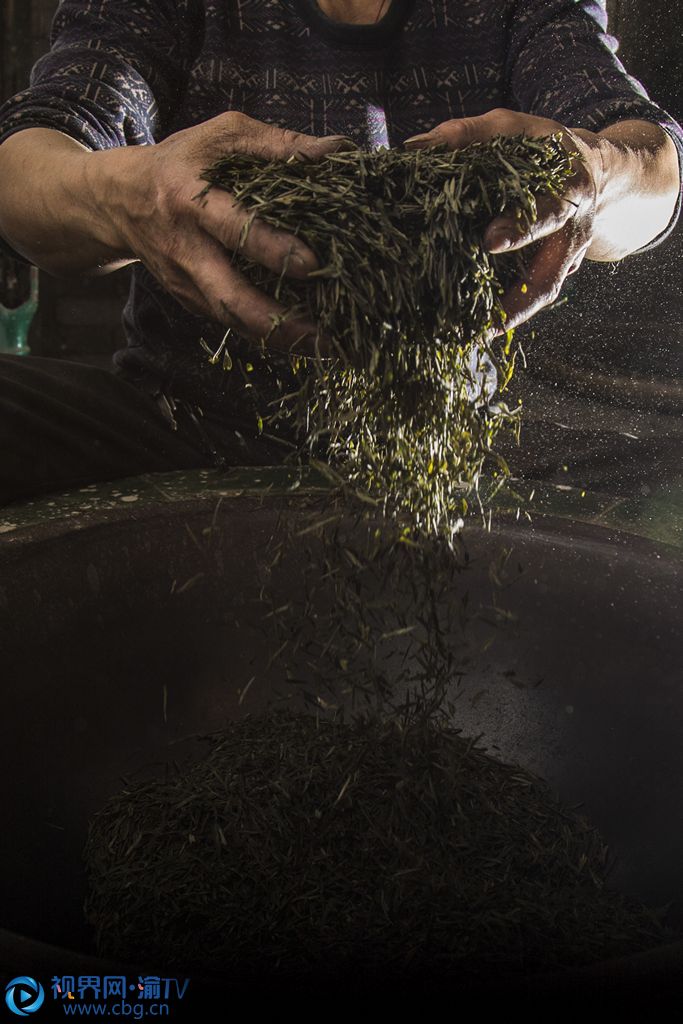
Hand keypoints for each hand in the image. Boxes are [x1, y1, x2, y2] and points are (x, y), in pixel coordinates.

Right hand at [90, 111, 349, 352]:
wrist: (118, 200)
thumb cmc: (182, 161)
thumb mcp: (221, 136)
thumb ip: (276, 143)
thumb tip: (334, 150)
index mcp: (190, 199)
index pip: (231, 229)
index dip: (269, 248)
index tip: (309, 263)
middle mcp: (185, 248)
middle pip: (226, 296)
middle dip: (273, 320)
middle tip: (319, 333)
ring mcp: (185, 281)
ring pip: (230, 319)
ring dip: (276, 338)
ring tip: (322, 345)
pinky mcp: (188, 300)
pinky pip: (230, 322)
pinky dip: (265, 333)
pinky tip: (301, 337)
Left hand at [405, 108, 603, 335]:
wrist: (586, 168)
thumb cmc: (539, 146)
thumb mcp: (510, 128)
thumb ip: (467, 135)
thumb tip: (414, 148)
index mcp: (569, 192)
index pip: (548, 213)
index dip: (521, 229)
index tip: (489, 240)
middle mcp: (572, 235)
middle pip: (548, 278)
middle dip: (516, 302)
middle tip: (482, 323)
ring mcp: (564, 262)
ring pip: (539, 298)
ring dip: (506, 321)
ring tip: (469, 339)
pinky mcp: (549, 274)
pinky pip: (527, 299)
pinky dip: (502, 315)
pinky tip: (469, 330)